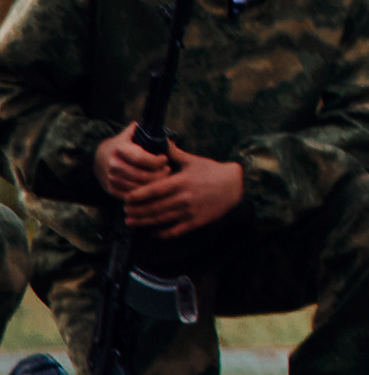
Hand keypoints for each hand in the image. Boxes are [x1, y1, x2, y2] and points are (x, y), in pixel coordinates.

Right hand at [93, 123, 171, 200]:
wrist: (99, 157)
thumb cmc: (121, 144)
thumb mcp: (129, 133)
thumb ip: (142, 129)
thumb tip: (158, 126)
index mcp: (119, 149)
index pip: (141, 158)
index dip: (157, 161)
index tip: (165, 159)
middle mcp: (113, 164)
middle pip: (142, 175)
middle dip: (159, 174)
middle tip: (168, 170)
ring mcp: (111, 178)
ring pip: (138, 187)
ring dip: (154, 184)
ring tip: (162, 177)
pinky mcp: (111, 189)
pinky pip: (131, 195)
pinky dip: (144, 193)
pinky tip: (152, 187)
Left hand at [120, 138, 245, 237]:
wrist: (236, 185)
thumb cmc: (213, 171)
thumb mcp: (193, 160)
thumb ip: (175, 153)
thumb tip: (160, 140)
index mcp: (181, 182)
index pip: (153, 190)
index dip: (137, 196)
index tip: (127, 198)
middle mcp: (183, 198)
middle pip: (153, 207)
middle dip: (136, 211)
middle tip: (125, 212)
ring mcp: (189, 211)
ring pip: (161, 220)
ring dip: (144, 222)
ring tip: (131, 222)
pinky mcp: (196, 221)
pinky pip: (176, 231)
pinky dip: (163, 233)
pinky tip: (154, 232)